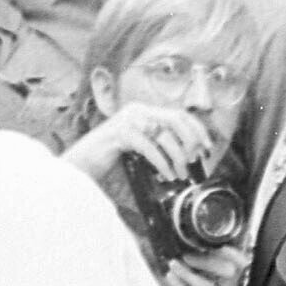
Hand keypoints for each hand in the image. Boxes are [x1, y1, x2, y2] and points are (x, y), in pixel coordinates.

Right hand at [62, 103, 217, 187]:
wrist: (78, 167)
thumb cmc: (107, 163)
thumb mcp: (138, 152)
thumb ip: (157, 149)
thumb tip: (185, 161)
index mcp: (142, 112)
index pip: (178, 113)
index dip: (197, 129)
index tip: (207, 146)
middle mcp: (136, 111)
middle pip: (176, 119)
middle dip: (191, 140)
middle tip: (195, 160)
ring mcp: (127, 120)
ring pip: (164, 134)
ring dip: (177, 156)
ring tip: (180, 174)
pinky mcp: (119, 133)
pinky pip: (149, 146)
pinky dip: (162, 162)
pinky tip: (166, 174)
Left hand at [160, 245, 246, 285]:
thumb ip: (189, 272)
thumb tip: (176, 247)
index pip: (240, 266)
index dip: (231, 252)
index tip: (214, 243)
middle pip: (229, 272)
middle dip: (207, 259)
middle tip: (186, 255)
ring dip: (189, 274)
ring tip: (173, 265)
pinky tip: (170, 279)